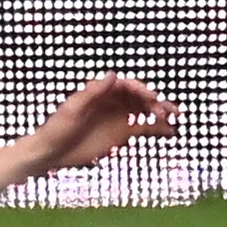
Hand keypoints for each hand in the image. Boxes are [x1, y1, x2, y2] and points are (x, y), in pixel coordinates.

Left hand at [36, 73, 177, 173]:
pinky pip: (144, 127)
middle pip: (140, 97)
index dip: (141, 90)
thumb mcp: (72, 109)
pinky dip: (157, 128)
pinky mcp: (122, 132)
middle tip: (167, 111)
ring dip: (161, 112)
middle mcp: (113, 101)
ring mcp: (119, 116)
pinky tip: (169, 130)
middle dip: (155, 102)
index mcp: (101, 92)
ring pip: (145, 110)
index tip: (152, 97)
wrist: (52, 152)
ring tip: (175, 117)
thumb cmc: (56, 128)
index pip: (127, 86)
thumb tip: (112, 75)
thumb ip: (92, 92)